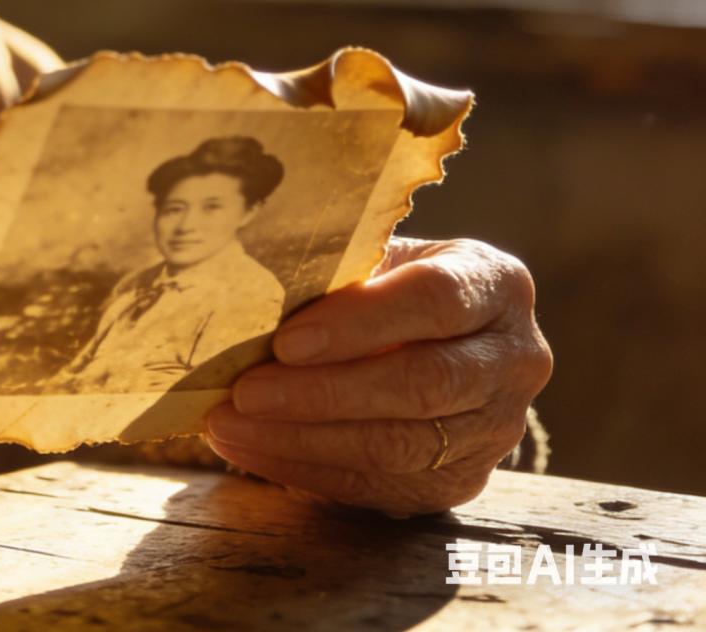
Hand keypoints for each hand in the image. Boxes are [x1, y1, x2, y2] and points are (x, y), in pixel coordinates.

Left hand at [201, 237, 551, 516]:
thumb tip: (249, 300)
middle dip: (324, 393)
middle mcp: (516, 358)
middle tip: (244, 393)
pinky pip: (383, 486)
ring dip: (305, 440)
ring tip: (229, 425)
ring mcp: (498, 427)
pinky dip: (308, 470)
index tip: (287, 342)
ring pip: (402, 446)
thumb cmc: (385, 284)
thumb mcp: (373, 259)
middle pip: (424, 384)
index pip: (436, 301)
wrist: (433, 338)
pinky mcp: (464, 478)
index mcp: (497, 284)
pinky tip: (251, 451)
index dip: (360, 323)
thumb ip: (336, 273)